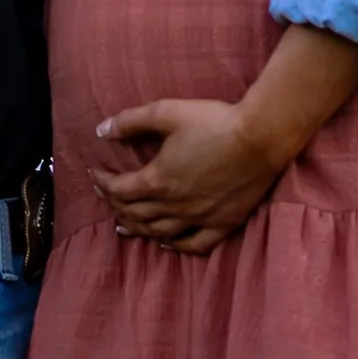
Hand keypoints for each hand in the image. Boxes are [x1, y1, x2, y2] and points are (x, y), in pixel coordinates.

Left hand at [91, 99, 289, 254]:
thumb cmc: (214, 122)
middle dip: (114, 204)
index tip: (96, 173)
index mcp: (157, 180)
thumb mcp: (167, 112)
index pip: (118, 189)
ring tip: (124, 224)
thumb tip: (100, 130)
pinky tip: (166, 243)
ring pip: (158, 232)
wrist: (260, 137)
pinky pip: (193, 244)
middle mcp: (173, 206)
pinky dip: (175, 246)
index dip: (102, 182)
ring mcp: (198, 218)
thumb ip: (130, 121)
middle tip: (107, 195)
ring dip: (137, 228)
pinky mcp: (222, 224)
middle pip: (134, 213)